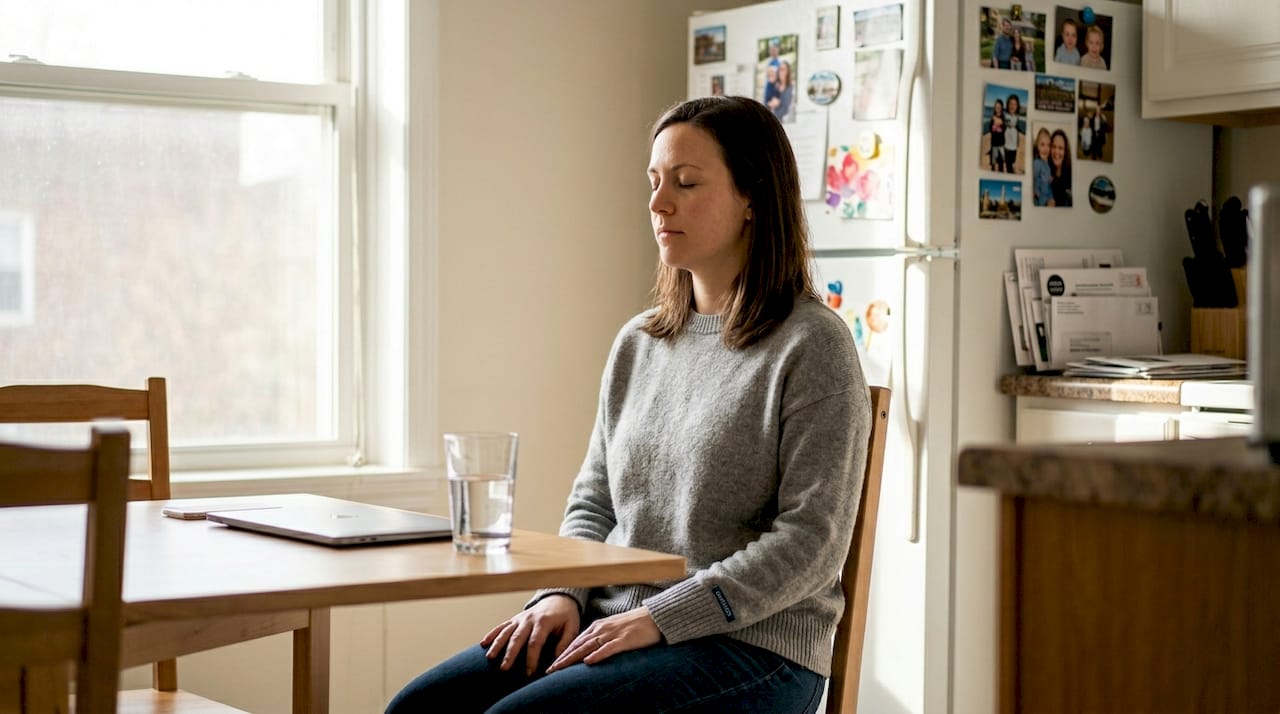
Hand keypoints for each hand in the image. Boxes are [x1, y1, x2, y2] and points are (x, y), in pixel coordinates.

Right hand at [480, 594, 579, 675]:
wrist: (559, 598)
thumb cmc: (566, 616)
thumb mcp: (572, 627)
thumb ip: (565, 643)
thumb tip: (557, 661)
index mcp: (544, 622)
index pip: (535, 642)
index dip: (532, 658)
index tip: (529, 673)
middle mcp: (529, 619)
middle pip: (517, 638)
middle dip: (510, 654)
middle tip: (504, 668)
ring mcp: (520, 618)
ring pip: (506, 631)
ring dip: (497, 644)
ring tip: (489, 657)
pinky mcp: (515, 619)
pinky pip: (502, 626)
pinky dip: (492, 634)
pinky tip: (483, 643)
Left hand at [546, 606, 661, 672]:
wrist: (654, 617)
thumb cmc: (635, 624)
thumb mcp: (613, 628)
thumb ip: (600, 638)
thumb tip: (588, 652)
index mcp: (598, 626)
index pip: (576, 641)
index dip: (563, 653)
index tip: (552, 664)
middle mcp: (602, 629)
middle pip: (578, 645)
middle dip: (562, 658)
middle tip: (549, 669)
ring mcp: (613, 634)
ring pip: (588, 647)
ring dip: (572, 658)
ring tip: (560, 667)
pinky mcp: (625, 640)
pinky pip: (608, 648)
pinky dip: (597, 655)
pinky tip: (588, 661)